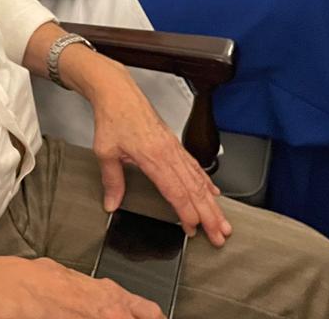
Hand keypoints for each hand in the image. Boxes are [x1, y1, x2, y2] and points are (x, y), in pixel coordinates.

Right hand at [0, 255, 166, 318]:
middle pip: (103, 301)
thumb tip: (72, 303)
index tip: (152, 314)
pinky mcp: (20, 309)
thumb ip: (44, 293)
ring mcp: (36, 298)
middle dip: (133, 313)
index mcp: (46, 276)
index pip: (99, 291)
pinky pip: (59, 316)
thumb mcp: (13, 286)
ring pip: (90, 310)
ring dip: (115, 318)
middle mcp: (47, 284)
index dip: (129, 305)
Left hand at [86, 59, 230, 246]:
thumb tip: (112, 203)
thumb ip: (112, 180)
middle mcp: (168, 152)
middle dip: (209, 214)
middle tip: (220, 235)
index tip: (193, 229)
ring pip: (198, 179)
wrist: (118, 93)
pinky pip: (195, 166)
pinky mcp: (174, 143)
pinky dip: (206, 181)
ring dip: (212, 203)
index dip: (186, 212)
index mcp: (153, 156)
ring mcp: (174, 148)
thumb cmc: (113, 117)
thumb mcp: (105, 151)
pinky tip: (213, 193)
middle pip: (194, 189)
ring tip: (223, 222)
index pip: (175, 190)